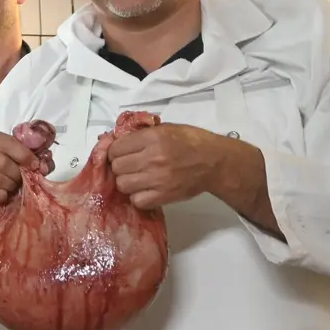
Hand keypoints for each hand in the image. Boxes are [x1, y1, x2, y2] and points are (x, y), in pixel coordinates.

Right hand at [0, 130, 36, 207]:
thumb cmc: (7, 163)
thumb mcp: (20, 154)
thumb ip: (36, 158)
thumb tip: (44, 167)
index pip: (10, 145)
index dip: (26, 157)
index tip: (35, 167)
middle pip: (3, 164)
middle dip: (18, 175)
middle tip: (22, 180)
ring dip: (9, 186)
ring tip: (12, 186)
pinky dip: (0, 196)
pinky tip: (4, 194)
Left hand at [107, 123, 238, 210]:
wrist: (215, 162)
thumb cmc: (191, 142)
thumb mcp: (165, 128)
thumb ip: (140, 134)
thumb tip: (114, 140)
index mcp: (152, 138)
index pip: (115, 148)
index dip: (115, 151)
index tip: (121, 153)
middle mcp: (153, 158)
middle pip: (117, 167)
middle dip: (120, 166)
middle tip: (129, 166)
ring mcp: (158, 179)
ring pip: (123, 184)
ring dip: (127, 182)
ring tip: (137, 178)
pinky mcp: (164, 196)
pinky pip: (137, 201)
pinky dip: (138, 197)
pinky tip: (145, 190)